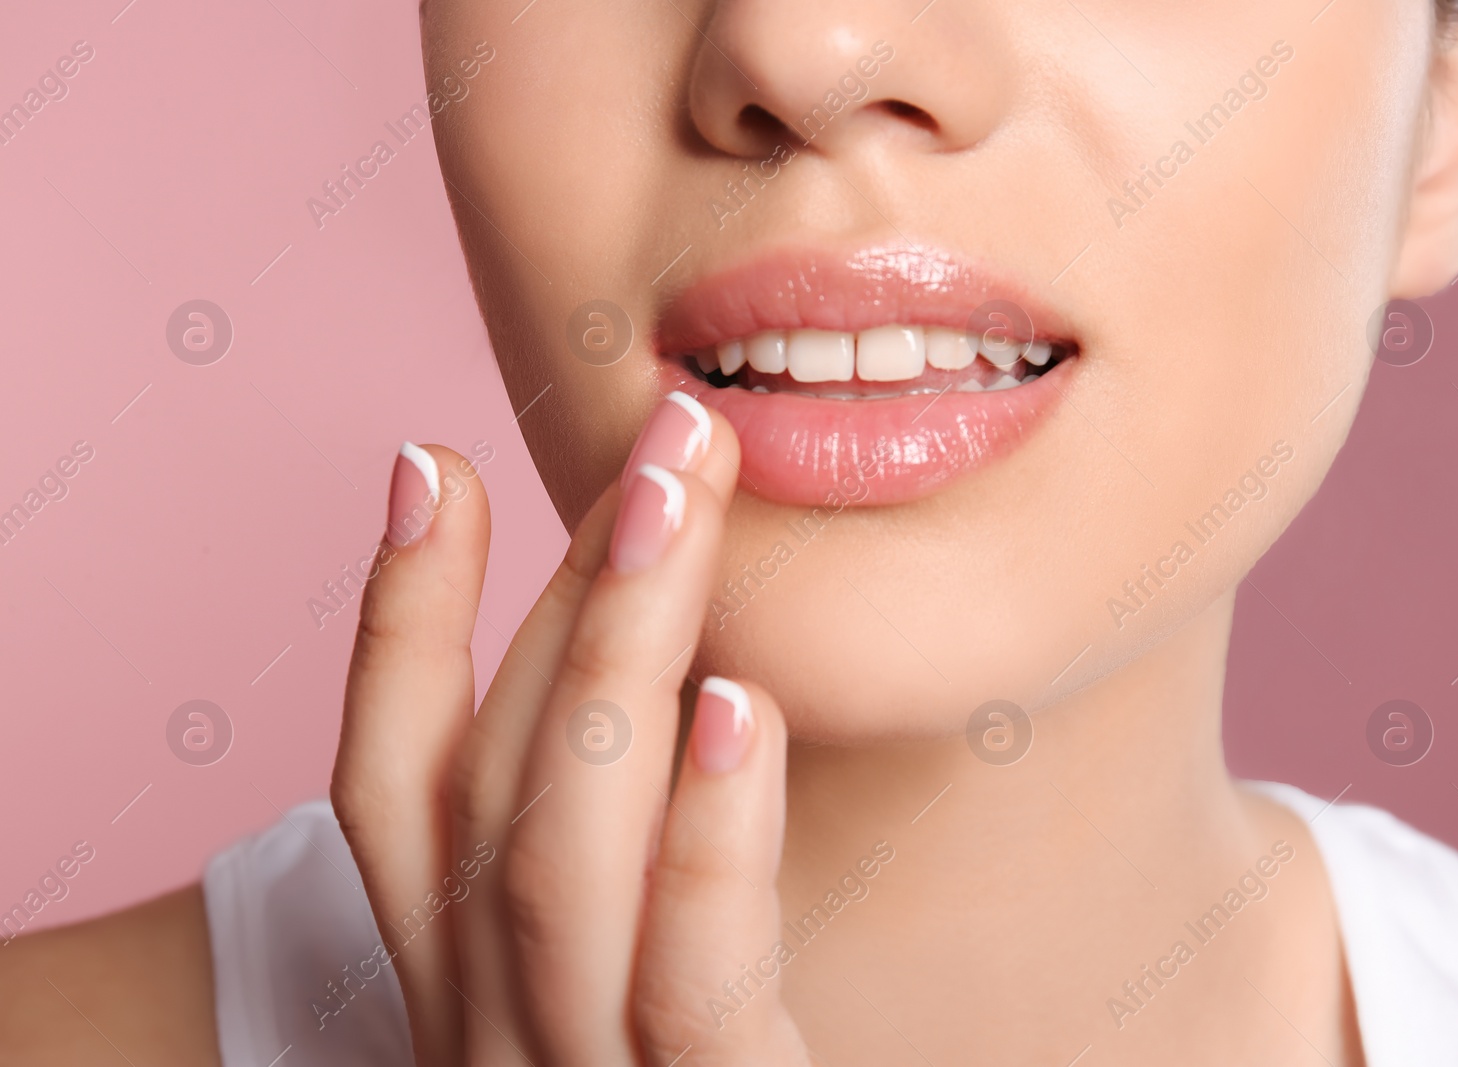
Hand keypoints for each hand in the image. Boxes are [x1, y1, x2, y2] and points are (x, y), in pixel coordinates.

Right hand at [331, 395, 812, 1065]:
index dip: (398, 622)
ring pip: (558, 856)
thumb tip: (682, 675)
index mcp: (469, 983)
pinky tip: (738, 701)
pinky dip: (703, 838)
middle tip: (657, 433)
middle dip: (564, 590)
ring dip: (615, 659)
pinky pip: (687, 984)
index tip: (429, 464)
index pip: (394, 784)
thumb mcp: (637, 971)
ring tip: (678, 497)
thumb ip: (633, 851)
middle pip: (493, 782)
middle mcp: (492, 1031)